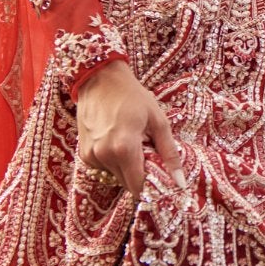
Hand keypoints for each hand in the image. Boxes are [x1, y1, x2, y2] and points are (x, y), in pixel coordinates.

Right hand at [75, 60, 185, 201]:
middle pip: (127, 184)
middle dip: (140, 174)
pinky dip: (113, 160)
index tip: (160, 178)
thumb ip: (169, 153)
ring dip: (126, 167)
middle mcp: (104, 155)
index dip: (151, 186)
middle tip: (147, 153)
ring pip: (115, 176)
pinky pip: (104, 167)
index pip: (138, 186)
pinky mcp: (84, 153)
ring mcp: (91, 155)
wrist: (100, 79)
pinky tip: (116, 140)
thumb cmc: (133, 96)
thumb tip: (180, 182)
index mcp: (124, 148)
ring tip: (130, 142)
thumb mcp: (158, 121)